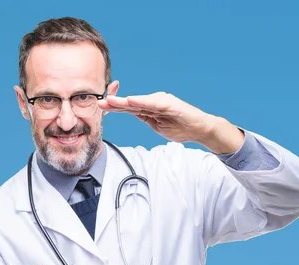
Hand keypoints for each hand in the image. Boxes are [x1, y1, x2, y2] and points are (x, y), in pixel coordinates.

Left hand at [98, 92, 243, 153]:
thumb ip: (145, 118)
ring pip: (139, 102)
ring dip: (123, 101)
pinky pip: (152, 103)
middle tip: (98, 102)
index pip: (129, 108)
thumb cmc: (181, 127)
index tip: (100, 108)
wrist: (200, 129)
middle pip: (130, 103)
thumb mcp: (157, 126)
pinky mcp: (169, 104)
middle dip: (114, 103)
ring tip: (109, 101)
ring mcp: (161, 101)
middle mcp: (154, 101)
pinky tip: (130, 101)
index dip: (115, 108)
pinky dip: (141, 102)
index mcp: (150, 108)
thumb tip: (133, 114)